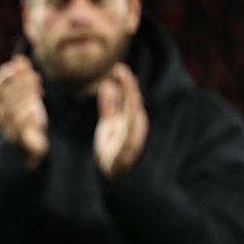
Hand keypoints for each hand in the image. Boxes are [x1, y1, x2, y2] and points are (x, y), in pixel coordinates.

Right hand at [0, 55, 48, 168]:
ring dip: (25, 97)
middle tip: (33, 75)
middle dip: (19, 83)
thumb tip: (20, 59)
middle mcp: (2, 117)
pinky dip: (27, 119)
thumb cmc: (23, 122)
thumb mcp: (22, 99)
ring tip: (38, 86)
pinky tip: (35, 110)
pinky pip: (22, 131)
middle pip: (5, 97)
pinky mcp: (22, 143)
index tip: (21, 63)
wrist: (22, 154)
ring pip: (13, 112)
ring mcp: (11, 130)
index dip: (7, 72)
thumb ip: (21, 80)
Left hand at [94, 63, 148, 178]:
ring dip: (131, 99)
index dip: (126, 83)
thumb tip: (108, 85)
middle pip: (133, 103)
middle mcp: (134, 127)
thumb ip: (109, 106)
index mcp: (129, 119)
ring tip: (126, 83)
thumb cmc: (112, 149)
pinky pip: (131, 137)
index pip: (129, 98)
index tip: (119, 67)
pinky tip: (132, 108)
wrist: (113, 175)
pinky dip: (132, 124)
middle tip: (121, 70)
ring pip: (134, 116)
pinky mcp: (128, 153)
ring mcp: (133, 139)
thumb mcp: (109, 124)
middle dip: (129, 87)